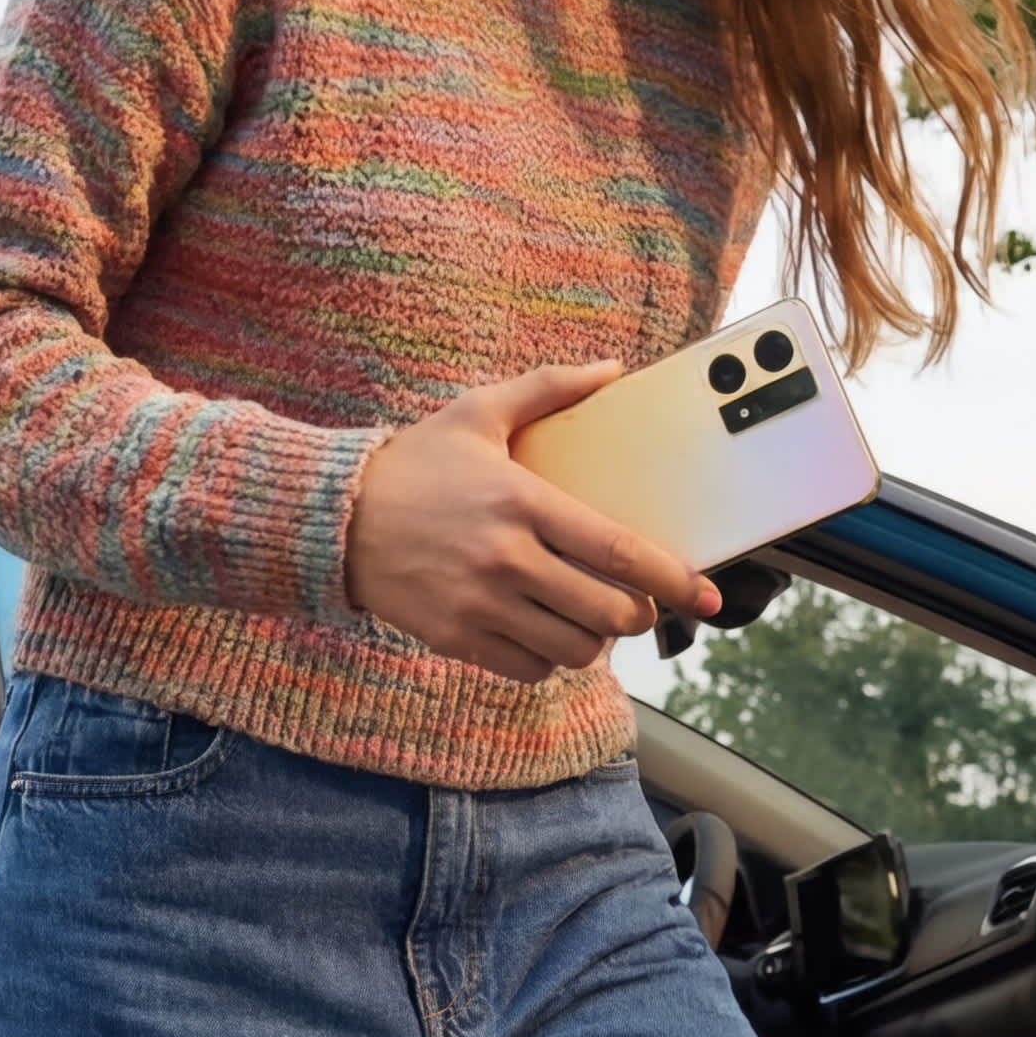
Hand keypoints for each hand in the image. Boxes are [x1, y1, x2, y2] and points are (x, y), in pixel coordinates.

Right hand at [343, 361, 721, 684]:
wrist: (332, 517)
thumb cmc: (415, 462)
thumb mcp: (480, 412)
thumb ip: (550, 387)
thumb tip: (611, 368)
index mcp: (522, 502)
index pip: (616, 550)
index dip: (669, 577)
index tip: (703, 590)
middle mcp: (506, 559)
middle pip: (605, 611)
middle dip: (640, 614)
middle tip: (641, 602)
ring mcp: (479, 605)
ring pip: (572, 649)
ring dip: (596, 639)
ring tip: (595, 616)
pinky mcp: (455, 639)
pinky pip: (529, 668)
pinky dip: (551, 658)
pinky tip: (549, 632)